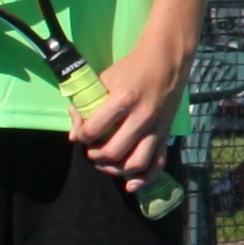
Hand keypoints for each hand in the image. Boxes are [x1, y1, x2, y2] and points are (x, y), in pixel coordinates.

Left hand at [73, 36, 188, 192]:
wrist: (167, 60)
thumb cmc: (132, 67)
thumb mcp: (105, 79)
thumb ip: (89, 105)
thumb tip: (76, 135)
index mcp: (124, 100)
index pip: (93, 131)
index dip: (81, 135)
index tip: (81, 131)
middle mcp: (142, 118)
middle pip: (112, 153)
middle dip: (95, 156)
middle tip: (92, 149)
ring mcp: (156, 129)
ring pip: (134, 164)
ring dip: (116, 169)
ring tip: (107, 162)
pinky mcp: (166, 135)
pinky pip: (157, 164)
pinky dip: (144, 179)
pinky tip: (130, 184)